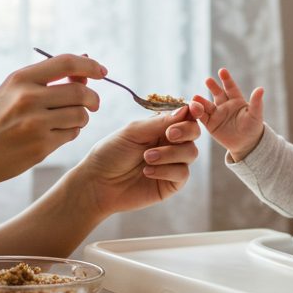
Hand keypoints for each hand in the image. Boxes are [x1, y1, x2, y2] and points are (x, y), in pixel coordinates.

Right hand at [0, 52, 103, 184]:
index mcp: (20, 78)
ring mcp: (35, 123)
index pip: (67, 62)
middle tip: (92, 104)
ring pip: (80, 115)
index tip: (102, 71)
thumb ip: (45, 80)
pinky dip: (71, 133)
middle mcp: (28, 97)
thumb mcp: (11, 92)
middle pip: (80, 91)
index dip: (90, 65)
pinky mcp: (41, 146)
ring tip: (68, 121)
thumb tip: (84, 68)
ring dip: (82, 118)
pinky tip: (56, 134)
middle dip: (92, 98)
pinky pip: (72, 134)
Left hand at [73, 106, 200, 216]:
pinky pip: (182, 173)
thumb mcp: (133, 132)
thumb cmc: (111, 153)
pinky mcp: (171, 183)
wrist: (98, 183)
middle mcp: (169, 144)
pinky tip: (147, 172)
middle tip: (169, 135)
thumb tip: (186, 109)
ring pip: (191, 153)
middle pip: (194, 132)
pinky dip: (166, 170)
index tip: (192, 109)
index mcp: (160, 127)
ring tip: (147, 157)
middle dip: (185, 131)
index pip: (185, 116)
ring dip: (170, 153)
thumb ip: (160, 122)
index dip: (192, 111)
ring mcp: (172, 164)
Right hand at [189, 68, 264, 160]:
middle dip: (212, 86)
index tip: (222, 71)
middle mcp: (225, 105)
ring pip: (207, 105)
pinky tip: (192, 108)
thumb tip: (261, 89)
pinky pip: (202, 117)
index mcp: (236, 100)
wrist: (246, 144)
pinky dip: (197, 113)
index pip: (230, 87)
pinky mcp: (210, 124)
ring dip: (201, 101)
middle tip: (208, 80)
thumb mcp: (256, 114)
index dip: (226, 79)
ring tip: (195, 97)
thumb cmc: (253, 128)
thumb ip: (256, 102)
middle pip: (217, 93)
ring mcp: (217, 114)